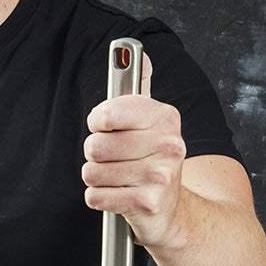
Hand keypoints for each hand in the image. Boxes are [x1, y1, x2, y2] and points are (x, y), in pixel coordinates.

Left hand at [82, 49, 186, 248]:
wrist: (173, 210)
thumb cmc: (151, 161)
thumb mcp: (150, 124)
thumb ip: (138, 90)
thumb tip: (137, 55)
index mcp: (166, 118)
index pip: (108, 113)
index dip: (98, 122)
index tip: (104, 127)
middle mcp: (168, 145)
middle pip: (95, 145)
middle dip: (95, 154)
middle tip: (112, 159)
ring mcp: (159, 176)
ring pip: (92, 172)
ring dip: (96, 178)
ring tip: (116, 178)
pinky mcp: (147, 203)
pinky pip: (96, 196)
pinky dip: (99, 198)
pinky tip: (116, 195)